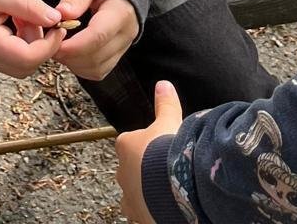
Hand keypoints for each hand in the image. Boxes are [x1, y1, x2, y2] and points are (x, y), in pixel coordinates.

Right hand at [0, 0, 65, 77]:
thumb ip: (30, 7)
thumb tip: (55, 19)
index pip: (29, 57)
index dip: (49, 45)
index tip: (59, 28)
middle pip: (27, 65)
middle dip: (41, 44)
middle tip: (38, 19)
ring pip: (23, 64)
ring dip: (32, 43)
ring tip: (25, 18)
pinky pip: (15, 59)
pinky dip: (24, 44)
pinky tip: (19, 24)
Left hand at [53, 0, 138, 81]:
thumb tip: (60, 14)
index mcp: (120, 13)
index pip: (97, 36)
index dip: (74, 45)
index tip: (54, 43)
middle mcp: (125, 34)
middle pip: (97, 57)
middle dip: (70, 56)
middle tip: (51, 45)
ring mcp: (124, 47)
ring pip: (98, 69)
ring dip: (75, 64)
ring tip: (60, 49)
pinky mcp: (118, 55)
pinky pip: (100, 71)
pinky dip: (82, 68)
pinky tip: (71, 54)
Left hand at [116, 80, 184, 223]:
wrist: (174, 188)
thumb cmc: (168, 152)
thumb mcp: (170, 123)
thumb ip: (165, 104)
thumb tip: (163, 84)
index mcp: (125, 145)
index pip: (130, 143)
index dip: (147, 146)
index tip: (160, 150)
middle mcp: (121, 171)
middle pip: (131, 169)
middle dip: (144, 171)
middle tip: (164, 171)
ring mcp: (128, 196)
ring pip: (134, 192)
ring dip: (146, 192)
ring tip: (165, 191)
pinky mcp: (137, 216)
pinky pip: (141, 212)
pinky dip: (150, 209)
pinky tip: (163, 206)